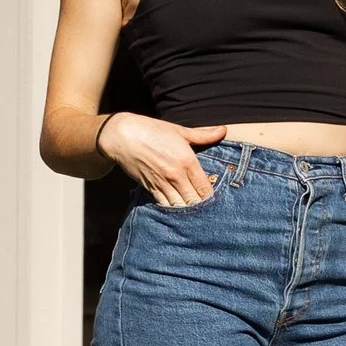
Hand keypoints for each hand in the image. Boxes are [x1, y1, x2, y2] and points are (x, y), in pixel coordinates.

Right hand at [99, 113, 226, 205]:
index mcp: (187, 161)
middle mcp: (176, 175)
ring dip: (187, 211)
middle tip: (207, 211)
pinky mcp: (150, 188)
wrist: (122, 136)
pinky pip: (164, 205)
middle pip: (195, 201)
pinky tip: (177, 211)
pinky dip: (172, 210)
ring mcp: (162, 183)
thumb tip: (223, 131)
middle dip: (201, 208)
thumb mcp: (179, 131)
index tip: (215, 201)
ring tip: (194, 215)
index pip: (205, 188)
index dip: (212, 198)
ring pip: (180, 206)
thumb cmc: (152, 130)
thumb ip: (203, 135)